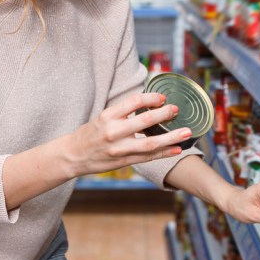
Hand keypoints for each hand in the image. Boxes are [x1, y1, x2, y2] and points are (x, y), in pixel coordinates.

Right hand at [65, 93, 191, 176]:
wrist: (72, 155)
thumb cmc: (90, 133)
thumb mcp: (102, 117)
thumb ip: (123, 113)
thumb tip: (149, 105)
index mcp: (108, 115)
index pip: (133, 102)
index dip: (151, 98)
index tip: (162, 98)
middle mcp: (113, 131)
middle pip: (145, 121)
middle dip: (164, 114)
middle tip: (176, 110)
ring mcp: (119, 149)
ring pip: (150, 143)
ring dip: (171, 138)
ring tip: (186, 132)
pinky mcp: (123, 162)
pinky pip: (147, 158)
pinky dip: (164, 153)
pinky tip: (176, 149)